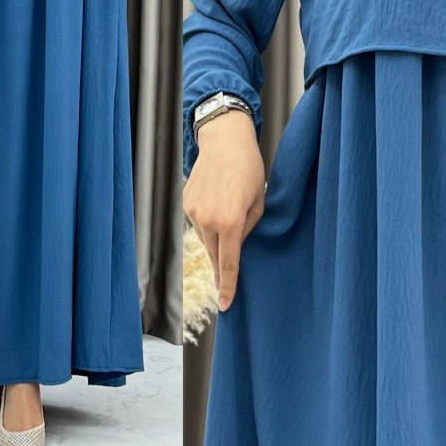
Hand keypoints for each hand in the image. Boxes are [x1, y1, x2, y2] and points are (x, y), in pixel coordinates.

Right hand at [183, 109, 266, 311]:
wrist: (225, 140)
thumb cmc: (249, 168)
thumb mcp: (259, 201)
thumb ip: (248, 228)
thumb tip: (237, 245)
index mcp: (230, 221)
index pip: (229, 263)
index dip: (228, 286)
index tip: (225, 305)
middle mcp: (207, 219)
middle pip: (215, 255)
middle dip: (222, 267)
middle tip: (227, 282)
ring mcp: (193, 211)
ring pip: (206, 239)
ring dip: (217, 238)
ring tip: (229, 214)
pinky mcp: (186, 203)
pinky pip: (198, 223)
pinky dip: (208, 222)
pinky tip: (218, 203)